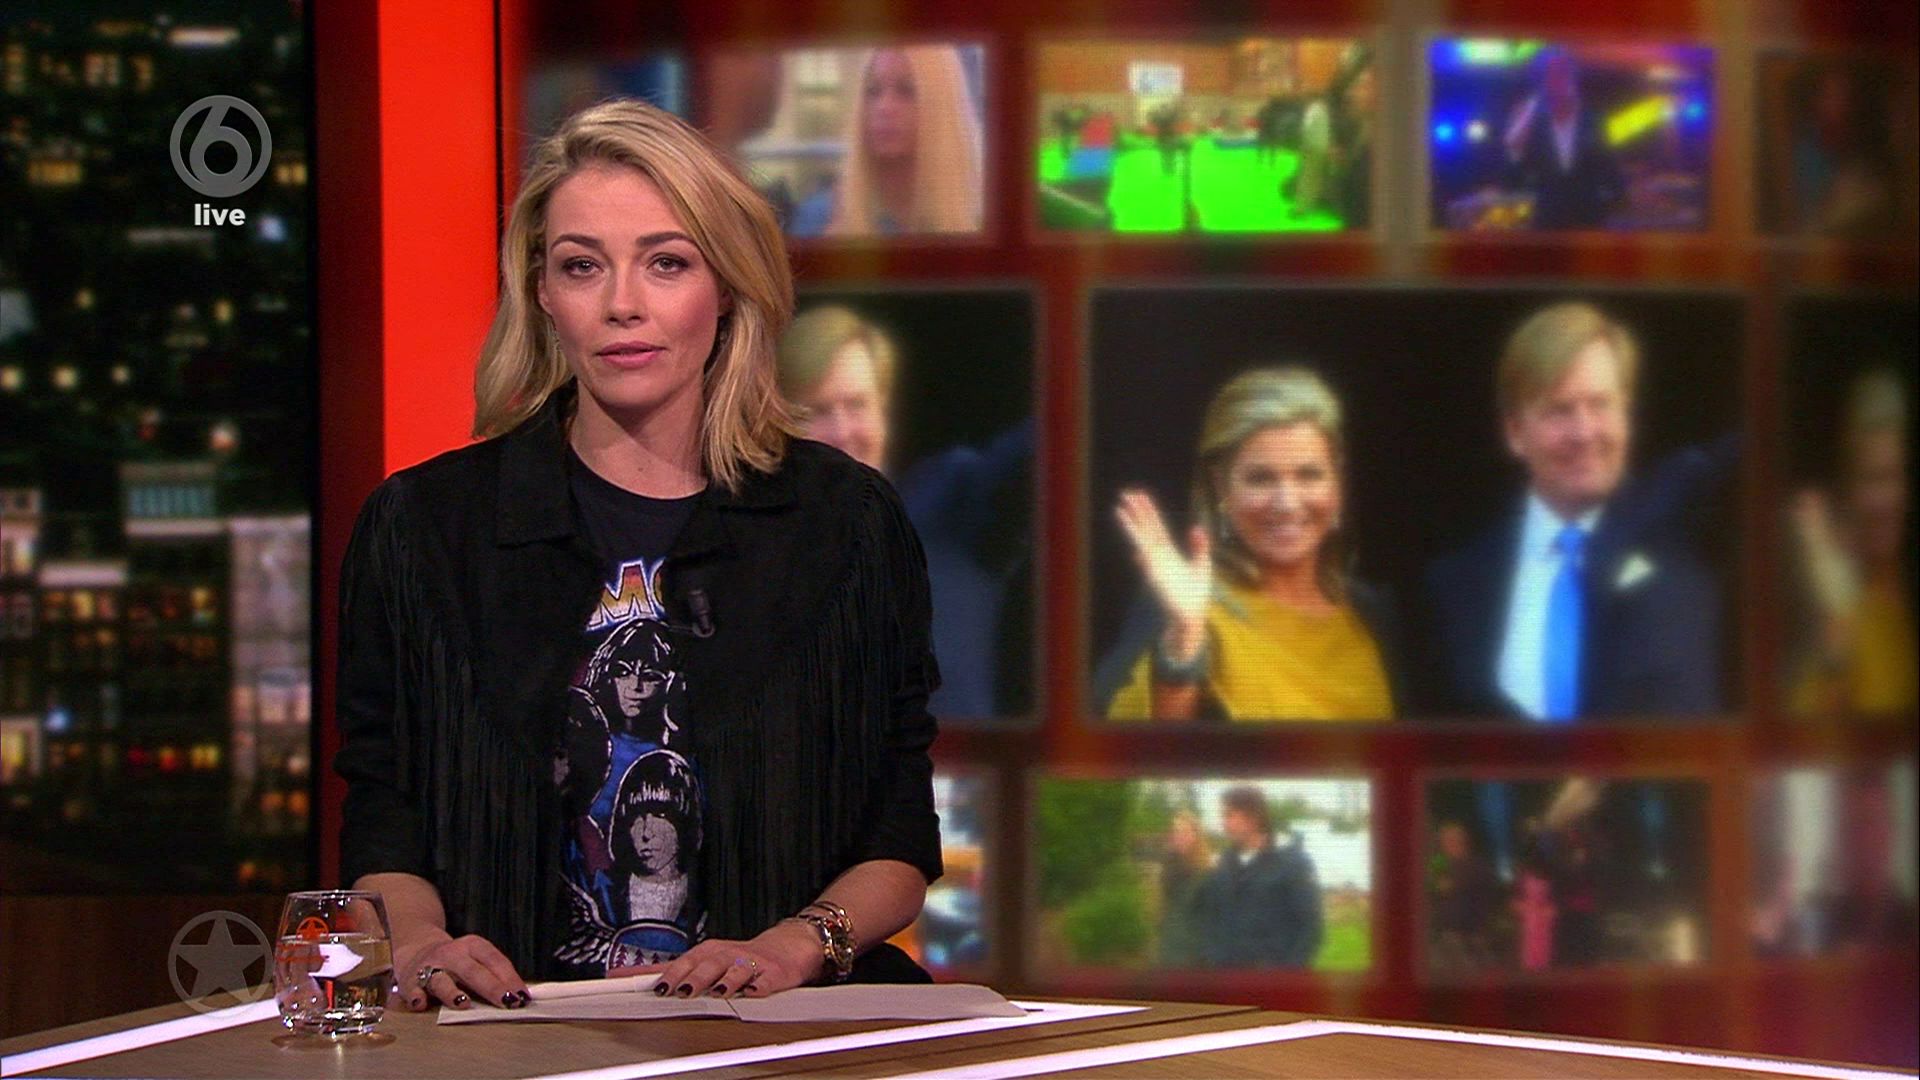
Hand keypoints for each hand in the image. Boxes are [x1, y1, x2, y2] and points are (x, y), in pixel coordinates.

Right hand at [392, 928, 528, 1010]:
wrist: (416, 949)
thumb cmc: (456, 962)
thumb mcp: (476, 958)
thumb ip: (494, 974)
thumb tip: (518, 997)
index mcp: (473, 946)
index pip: (495, 961)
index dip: (510, 978)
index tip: (523, 996)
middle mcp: (452, 954)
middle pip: (473, 972)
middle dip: (492, 987)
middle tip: (508, 1002)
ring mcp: (430, 967)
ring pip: (442, 980)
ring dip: (452, 992)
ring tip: (463, 1004)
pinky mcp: (410, 981)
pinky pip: (413, 990)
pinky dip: (416, 997)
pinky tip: (421, 1004)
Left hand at [609, 922, 824, 999]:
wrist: (787, 947)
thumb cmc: (740, 957)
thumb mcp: (704, 959)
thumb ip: (670, 969)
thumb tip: (628, 975)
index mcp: (707, 953)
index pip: (681, 961)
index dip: (663, 973)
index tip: (648, 985)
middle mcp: (726, 956)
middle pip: (707, 964)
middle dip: (693, 977)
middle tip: (679, 991)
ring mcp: (750, 964)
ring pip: (735, 970)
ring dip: (725, 980)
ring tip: (717, 991)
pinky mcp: (773, 974)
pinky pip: (765, 980)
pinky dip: (759, 986)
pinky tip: (753, 992)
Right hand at [1114, 488, 1210, 652]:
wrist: (1192, 616)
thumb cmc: (1196, 594)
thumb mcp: (1202, 564)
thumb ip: (1200, 546)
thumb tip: (1196, 528)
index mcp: (1169, 552)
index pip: (1156, 527)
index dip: (1149, 511)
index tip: (1141, 496)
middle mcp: (1159, 555)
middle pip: (1146, 528)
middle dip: (1137, 511)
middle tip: (1126, 493)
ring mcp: (1155, 564)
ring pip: (1141, 539)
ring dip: (1131, 524)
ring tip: (1119, 508)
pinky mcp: (1155, 574)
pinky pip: (1146, 555)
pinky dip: (1139, 544)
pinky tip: (1131, 533)